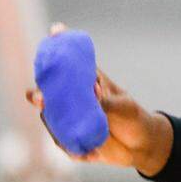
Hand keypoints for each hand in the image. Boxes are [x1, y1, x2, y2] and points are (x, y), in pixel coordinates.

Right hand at [25, 23, 172, 176]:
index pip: (69, 65)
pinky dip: (70, 146)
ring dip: (49, 120)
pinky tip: (85, 151)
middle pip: (48, 94)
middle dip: (39, 94)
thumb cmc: (132, 117)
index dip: (60, 47)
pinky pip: (63, 144)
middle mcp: (74, 102)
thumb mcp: (123, 106)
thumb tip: (93, 91)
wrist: (142, 145)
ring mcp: (70, 123)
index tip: (56, 30)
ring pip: (51, 120)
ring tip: (51, 122)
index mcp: (86, 85)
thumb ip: (107, 100)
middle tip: (40, 97)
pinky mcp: (72, 144)